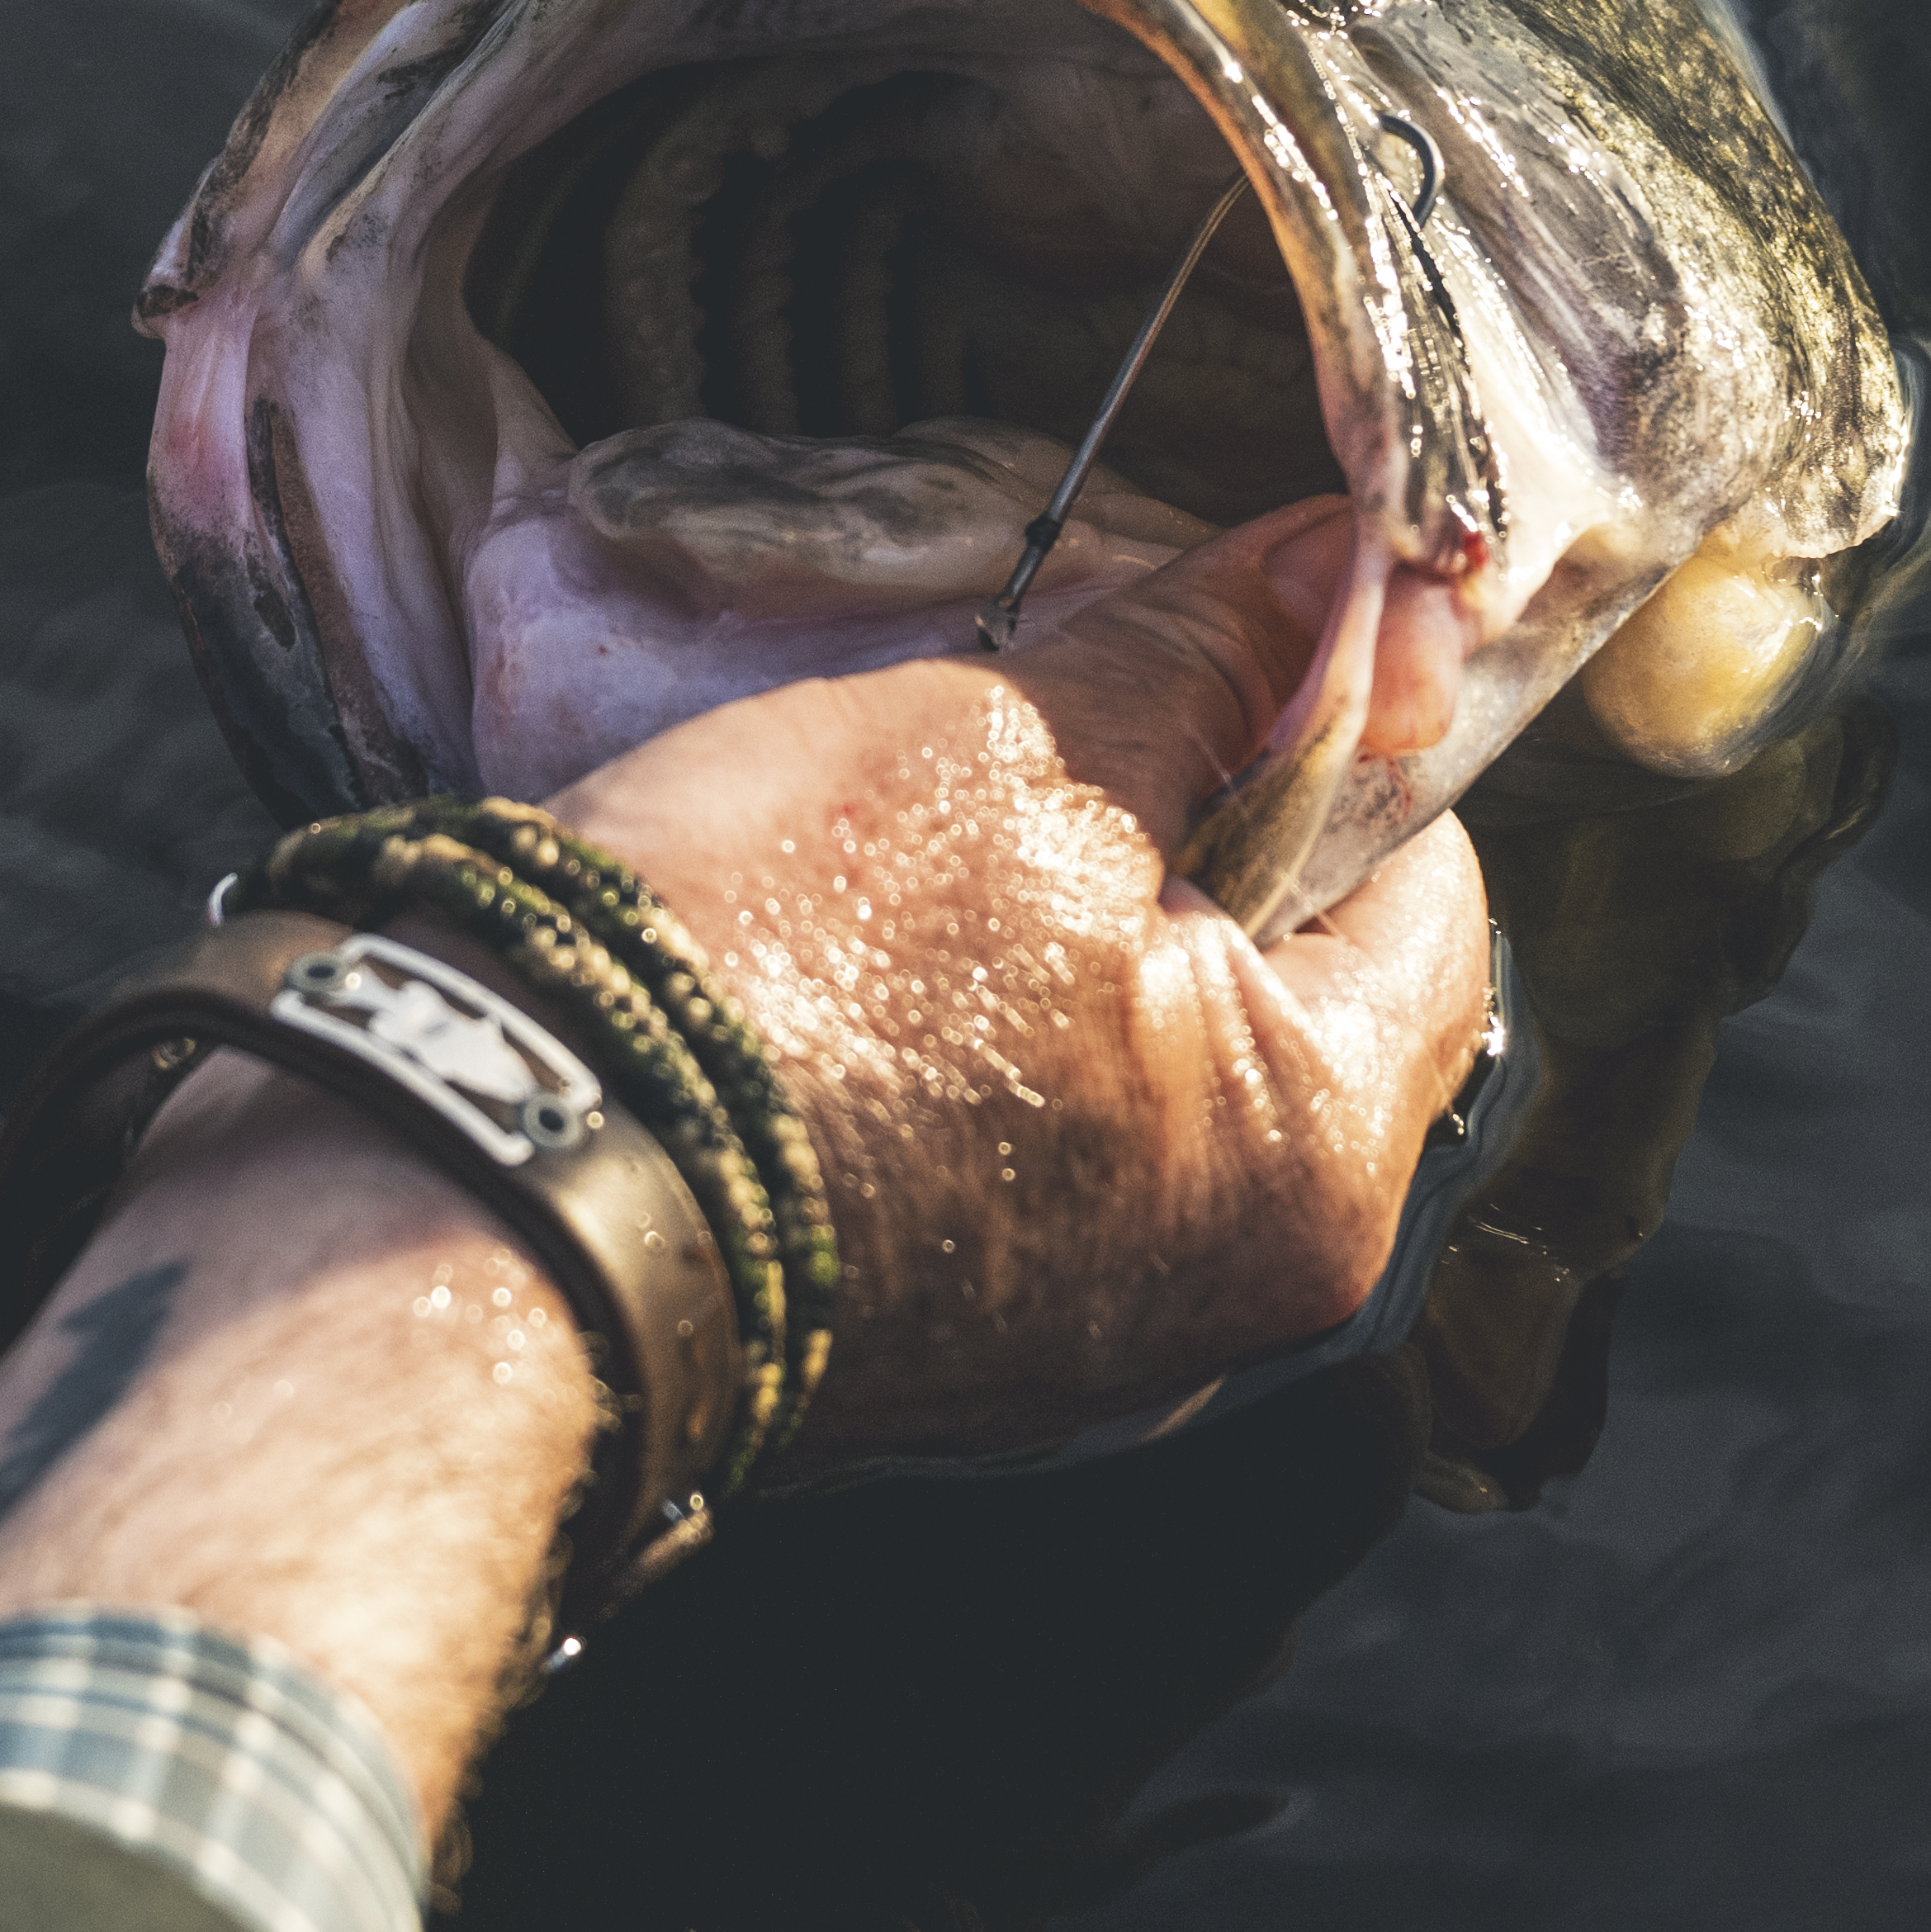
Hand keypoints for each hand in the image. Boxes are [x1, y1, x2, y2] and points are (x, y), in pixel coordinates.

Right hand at [544, 494, 1496, 1475]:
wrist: (494, 1162)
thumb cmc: (778, 958)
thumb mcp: (1019, 746)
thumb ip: (1214, 659)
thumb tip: (1344, 567)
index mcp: (1310, 1173)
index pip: (1436, 904)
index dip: (1349, 742)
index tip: (1236, 646)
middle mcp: (1226, 1308)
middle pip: (1289, 1006)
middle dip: (1195, 850)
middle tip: (1054, 739)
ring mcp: (1072, 1361)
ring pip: (1144, 1086)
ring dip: (1072, 952)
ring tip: (925, 854)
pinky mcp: (932, 1364)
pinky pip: (1018, 1173)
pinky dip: (970, 1062)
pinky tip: (854, 976)